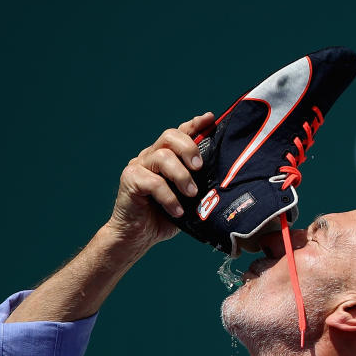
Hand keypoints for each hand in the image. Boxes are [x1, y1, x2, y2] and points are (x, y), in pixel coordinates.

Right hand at [105, 112, 215, 251]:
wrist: (138, 236)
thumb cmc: (165, 216)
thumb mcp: (188, 198)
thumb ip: (200, 183)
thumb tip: (226, 176)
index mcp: (167, 157)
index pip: (180, 133)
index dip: (195, 124)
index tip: (210, 119)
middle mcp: (151, 156)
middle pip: (169, 136)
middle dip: (188, 148)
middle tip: (199, 167)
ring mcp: (139, 166)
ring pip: (162, 157)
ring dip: (181, 176)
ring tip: (191, 194)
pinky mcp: (130, 180)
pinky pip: (152, 182)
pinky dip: (168, 197)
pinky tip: (177, 211)